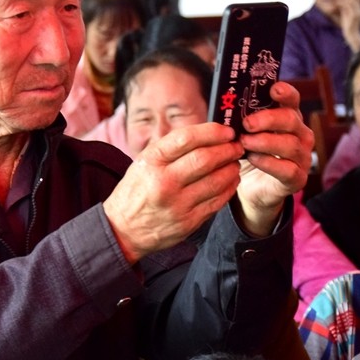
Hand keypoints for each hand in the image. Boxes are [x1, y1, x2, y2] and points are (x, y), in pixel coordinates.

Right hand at [103, 123, 243, 263]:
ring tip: (234, 162)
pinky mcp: (188, 222)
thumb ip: (172, 149)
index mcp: (152, 161)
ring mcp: (177, 204)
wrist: (123, 228)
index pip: (187, 138)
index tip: (227, 131)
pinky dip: (229, 188)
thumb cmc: (136, 190)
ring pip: (216, 181)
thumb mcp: (145, 162)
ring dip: (231, 169)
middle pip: (205, 159)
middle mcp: (164, 182)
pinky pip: (217, 201)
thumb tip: (208, 135)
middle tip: (236, 146)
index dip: (212, 132)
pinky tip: (230, 180)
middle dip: (227, 150)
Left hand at [234, 81, 313, 235]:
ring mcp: (301, 157)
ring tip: (245, 143)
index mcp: (287, 118)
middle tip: (247, 124)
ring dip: (265, 142)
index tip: (273, 89)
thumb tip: (224, 101)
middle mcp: (300, 135)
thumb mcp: (244, 133)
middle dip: (269, 119)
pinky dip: (269, 163)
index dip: (285, 93)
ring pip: (290, 144)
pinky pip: (288, 169)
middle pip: (291, 120)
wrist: (252, 188)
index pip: (292, 100)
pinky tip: (253, 159)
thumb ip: (240, 118)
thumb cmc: (248, 153)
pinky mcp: (297, 178)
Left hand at [335, 0, 359, 51]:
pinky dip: (341, 2)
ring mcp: (358, 13)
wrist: (352, 37)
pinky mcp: (354, 16)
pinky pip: (348, 6)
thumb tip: (339, 2)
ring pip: (351, 0)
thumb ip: (345, 9)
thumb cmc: (348, 27)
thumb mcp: (347, 16)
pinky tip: (335, 2)